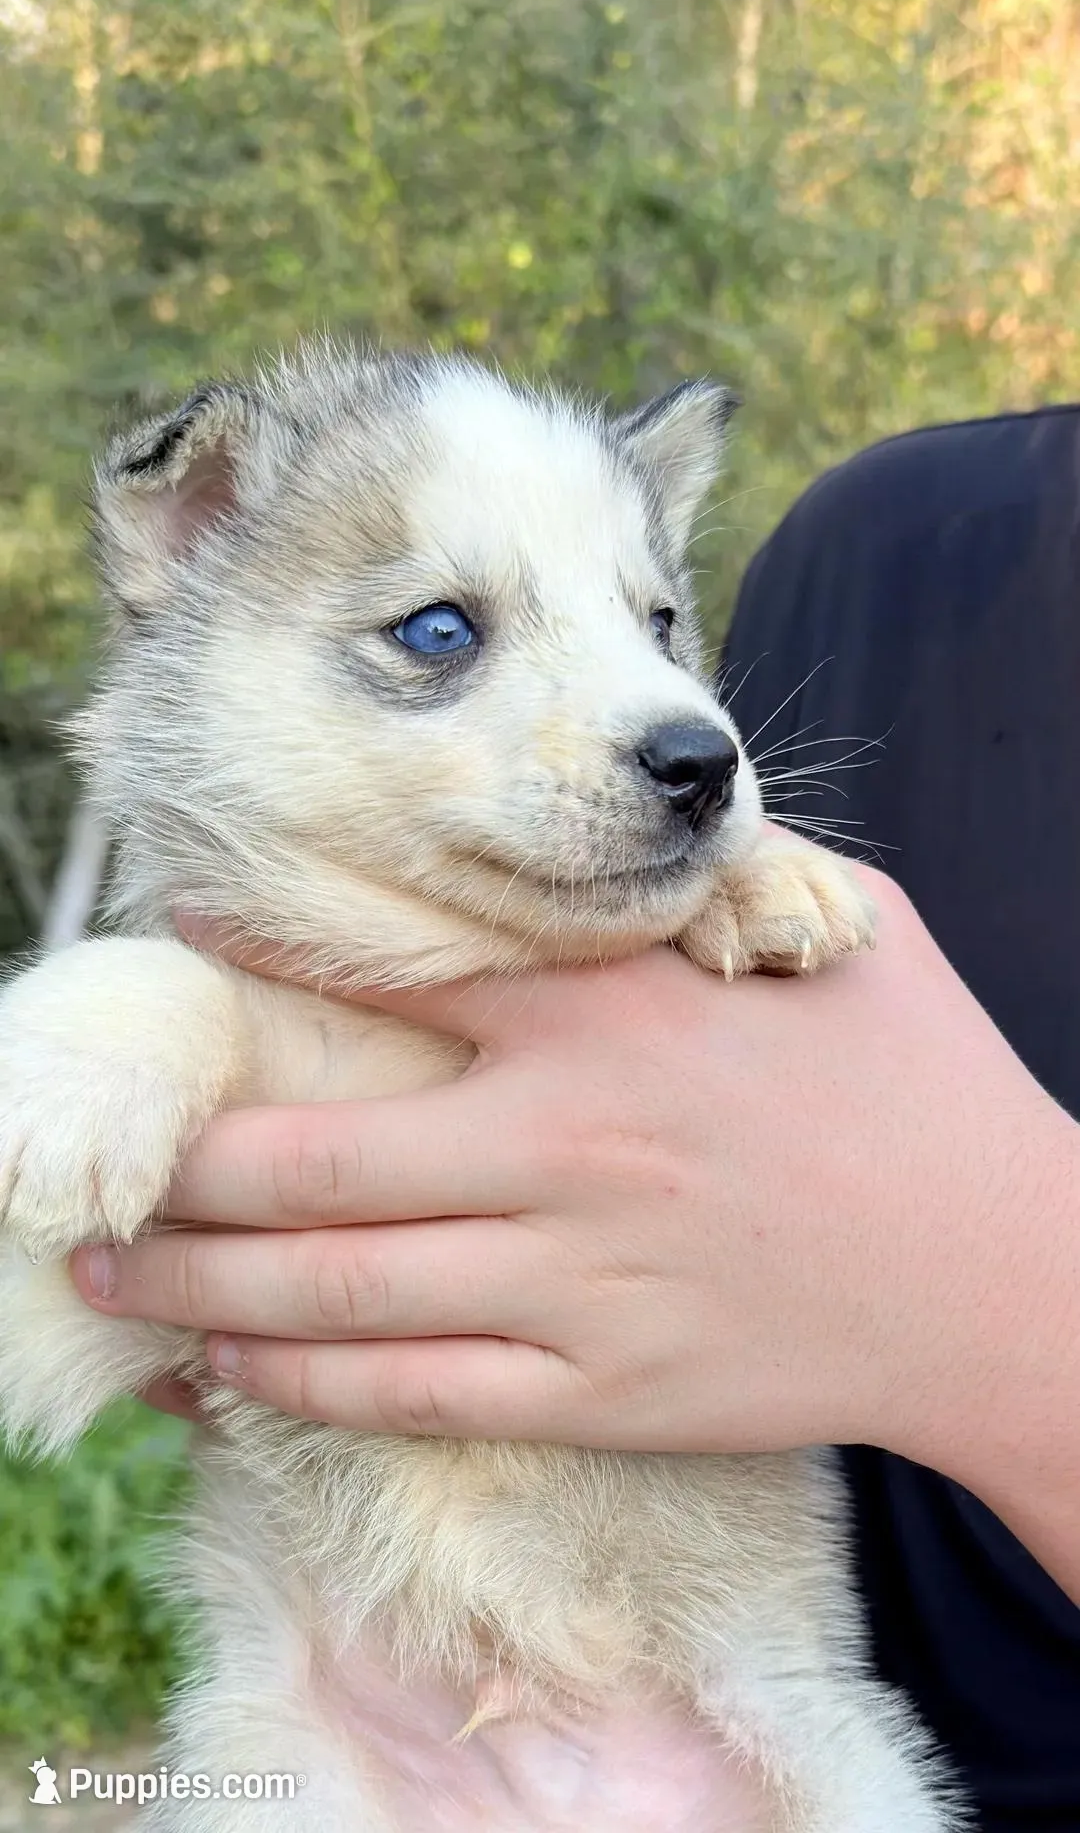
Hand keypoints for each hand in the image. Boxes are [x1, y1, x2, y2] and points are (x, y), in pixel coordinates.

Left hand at [69, 875, 1079, 1593]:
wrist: (1005, 1275)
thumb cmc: (925, 1081)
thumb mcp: (839, 927)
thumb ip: (718, 872)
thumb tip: (644, 823)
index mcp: (614, 1013)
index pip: (393, 974)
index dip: (264, 960)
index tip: (181, 947)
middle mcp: (568, 1143)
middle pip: (313, 1155)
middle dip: (187, 1162)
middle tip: (103, 1163)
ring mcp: (577, 1279)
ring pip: (334, 1288)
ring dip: (202, 1282)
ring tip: (114, 1268)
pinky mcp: (599, 1388)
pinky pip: (410, 1394)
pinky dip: (301, 1385)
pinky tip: (230, 1368)